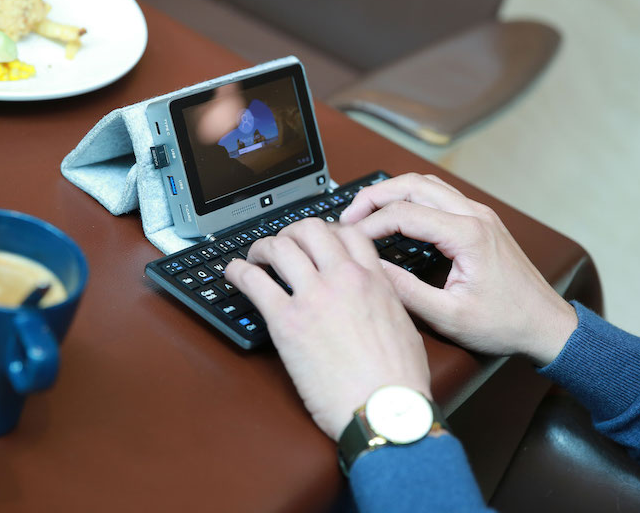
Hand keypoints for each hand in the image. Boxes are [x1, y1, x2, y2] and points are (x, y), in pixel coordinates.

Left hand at [225, 218, 430, 439]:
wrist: (385, 409)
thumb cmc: (398, 381)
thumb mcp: (405, 326)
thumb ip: (386, 300)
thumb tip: (375, 295)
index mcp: (374, 280)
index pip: (348, 233)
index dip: (329, 231)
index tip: (317, 242)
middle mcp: (343, 279)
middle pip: (310, 230)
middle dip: (292, 232)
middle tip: (283, 245)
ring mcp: (313, 297)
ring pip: (279, 247)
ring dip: (262, 247)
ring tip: (256, 258)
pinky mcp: (287, 321)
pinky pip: (253, 281)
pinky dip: (238, 271)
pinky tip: (234, 274)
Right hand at [339, 173, 577, 366]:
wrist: (546, 325)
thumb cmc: (505, 324)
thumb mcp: (449, 317)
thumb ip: (406, 291)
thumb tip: (371, 270)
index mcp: (468, 235)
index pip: (404, 212)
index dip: (369, 223)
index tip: (348, 239)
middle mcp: (475, 215)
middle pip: (413, 184)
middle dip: (374, 196)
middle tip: (348, 216)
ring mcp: (479, 214)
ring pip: (426, 183)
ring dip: (392, 192)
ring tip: (365, 212)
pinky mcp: (480, 221)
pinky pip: (439, 194)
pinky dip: (411, 197)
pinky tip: (396, 214)